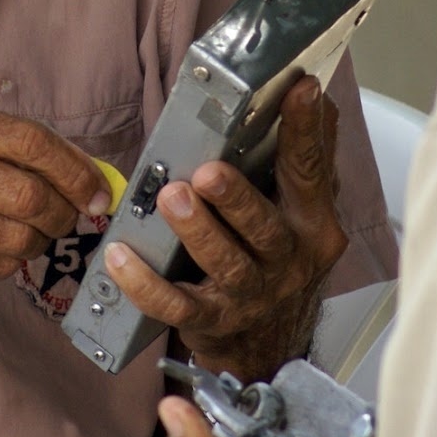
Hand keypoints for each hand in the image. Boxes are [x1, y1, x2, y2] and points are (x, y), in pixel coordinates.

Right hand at [0, 96, 110, 305]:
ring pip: (18, 234)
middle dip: (62, 214)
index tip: (99, 191)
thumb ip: (11, 151)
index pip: (31, 139)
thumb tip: (92, 173)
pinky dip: (4, 264)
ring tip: (24, 237)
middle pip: (30, 192)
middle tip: (67, 220)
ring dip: (34, 243)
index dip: (76, 169)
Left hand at [108, 76, 348, 380]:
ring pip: (226, 265)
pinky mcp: (213, 322)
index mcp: (311, 224)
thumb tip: (316, 96)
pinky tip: (120, 257)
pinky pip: (176, 306)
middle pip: (266, 229)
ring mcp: (251, 296)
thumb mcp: (303, 213)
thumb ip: (306, 159)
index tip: (298, 91)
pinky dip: (146, 284)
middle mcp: (287, 261)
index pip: (310, 172)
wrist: (271, 345)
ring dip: (196, 231)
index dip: (305, 131)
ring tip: (170, 199)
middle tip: (208, 173)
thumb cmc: (279, 263)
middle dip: (236, 199)